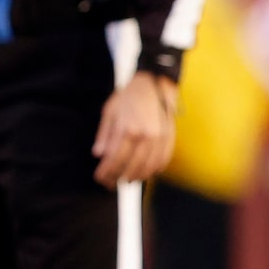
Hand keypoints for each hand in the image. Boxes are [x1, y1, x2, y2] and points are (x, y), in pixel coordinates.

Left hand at [93, 72, 177, 188]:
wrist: (155, 85)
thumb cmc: (128, 97)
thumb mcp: (109, 112)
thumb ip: (104, 135)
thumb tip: (98, 155)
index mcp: (128, 130)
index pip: (114, 159)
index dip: (106, 172)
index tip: (99, 178)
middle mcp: (145, 137)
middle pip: (130, 167)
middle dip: (118, 178)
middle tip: (109, 184)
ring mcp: (160, 139)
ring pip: (148, 167)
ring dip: (136, 177)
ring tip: (125, 181)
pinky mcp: (170, 139)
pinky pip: (162, 161)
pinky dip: (153, 171)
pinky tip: (144, 174)